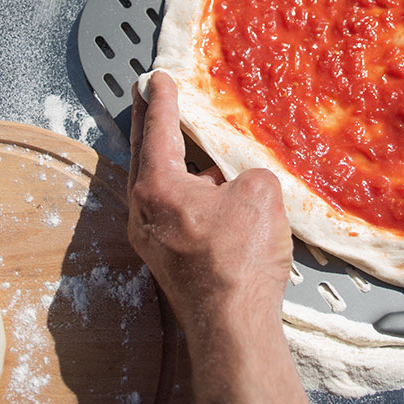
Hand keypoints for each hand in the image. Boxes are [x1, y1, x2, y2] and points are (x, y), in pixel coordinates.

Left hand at [126, 72, 292, 330]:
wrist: (234, 325)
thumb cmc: (239, 258)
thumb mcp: (259, 192)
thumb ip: (247, 171)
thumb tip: (240, 183)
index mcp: (157, 187)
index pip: (158, 130)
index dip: (162, 100)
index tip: (156, 78)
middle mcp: (144, 213)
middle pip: (146, 156)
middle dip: (150, 125)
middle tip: (148, 97)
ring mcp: (153, 241)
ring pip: (159, 188)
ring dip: (170, 162)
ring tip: (183, 141)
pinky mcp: (169, 262)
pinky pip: (172, 213)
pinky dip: (185, 192)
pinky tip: (209, 192)